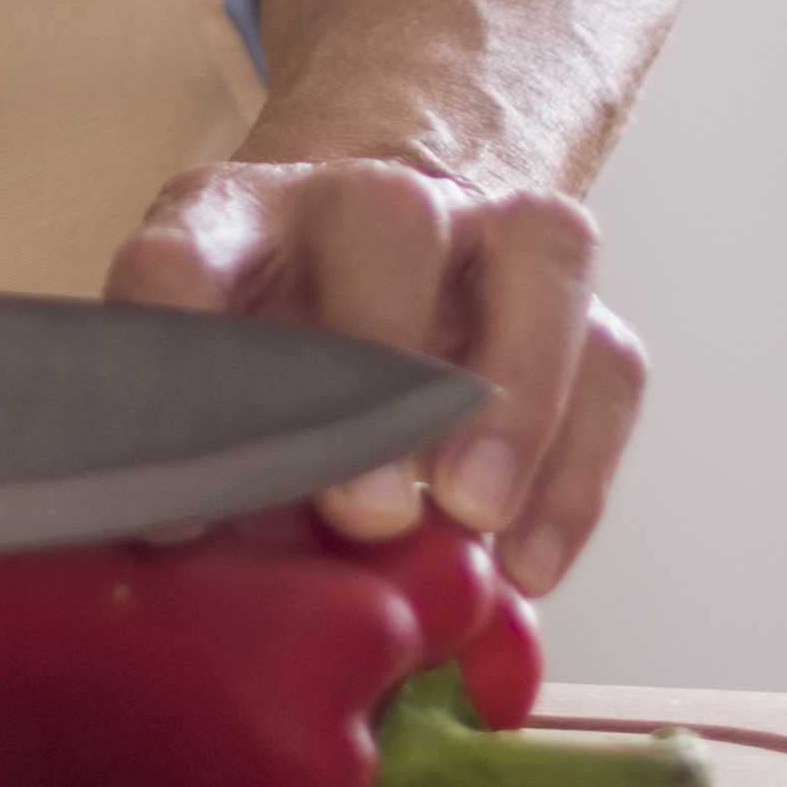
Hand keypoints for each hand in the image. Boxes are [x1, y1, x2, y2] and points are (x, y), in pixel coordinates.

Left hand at [108, 154, 646, 593]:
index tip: (179, 519)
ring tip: (475, 515)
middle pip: (387, 218)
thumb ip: (205, 479)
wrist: (356, 275)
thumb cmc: (268, 374)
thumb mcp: (209, 410)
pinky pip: (609, 356)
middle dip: (384, 362)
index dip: (176, 384)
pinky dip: (578, 468)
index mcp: (227, 221)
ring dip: (515, 391)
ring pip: (537, 249)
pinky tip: (528, 568)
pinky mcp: (562, 294)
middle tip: (370, 512)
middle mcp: (357, 200)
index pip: (179, 262)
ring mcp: (479, 228)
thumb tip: (200, 586)